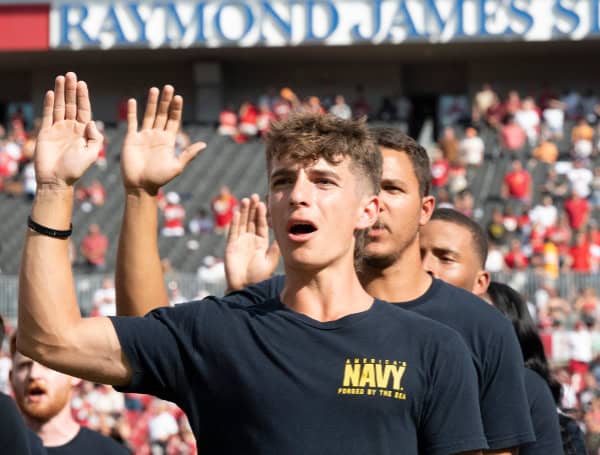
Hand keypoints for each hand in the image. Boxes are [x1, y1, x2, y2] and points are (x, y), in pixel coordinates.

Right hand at [34, 72, 101, 187]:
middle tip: (71, 74)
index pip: (84, 109)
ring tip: (61, 77)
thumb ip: (95, 138)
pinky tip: (50, 92)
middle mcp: (71, 128)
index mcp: (83, 131)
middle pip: (71, 104)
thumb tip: (90, 121)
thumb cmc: (76, 169)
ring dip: (60, 92)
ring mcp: (58, 129)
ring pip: (59, 106)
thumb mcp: (92, 154)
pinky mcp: (45, 132)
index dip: (83, 97)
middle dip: (71, 89)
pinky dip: (48, 103)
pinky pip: (47, 115)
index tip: (82, 83)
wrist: (56, 180)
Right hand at [122, 85, 204, 194]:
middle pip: (163, 114)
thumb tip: (204, 145)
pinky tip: (134, 101)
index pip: (174, 121)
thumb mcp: (177, 166)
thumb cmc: (159, 179)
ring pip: (149, 115)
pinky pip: (132, 122)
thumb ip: (189, 154)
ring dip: (152, 103)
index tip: (178, 97)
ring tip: (155, 89)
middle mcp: (157, 136)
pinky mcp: (131, 139)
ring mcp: (144, 136)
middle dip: (166, 101)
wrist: (140, 186)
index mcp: (168, 141)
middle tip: (169, 87)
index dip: (176, 109)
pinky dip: (132, 112)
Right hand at [225, 194, 279, 290]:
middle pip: (251, 220)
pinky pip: (233, 232)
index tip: (264, 203)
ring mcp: (240, 242)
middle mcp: (250, 240)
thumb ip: (275, 249)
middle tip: (255, 196)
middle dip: (253, 209)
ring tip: (246, 200)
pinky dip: (235, 223)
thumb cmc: (259, 276)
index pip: (261, 224)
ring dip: (244, 212)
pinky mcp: (231, 246)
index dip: (262, 214)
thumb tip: (284, 236)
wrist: (245, 287)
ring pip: (242, 223)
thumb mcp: (270, 261)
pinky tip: (237, 213)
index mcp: (261, 242)